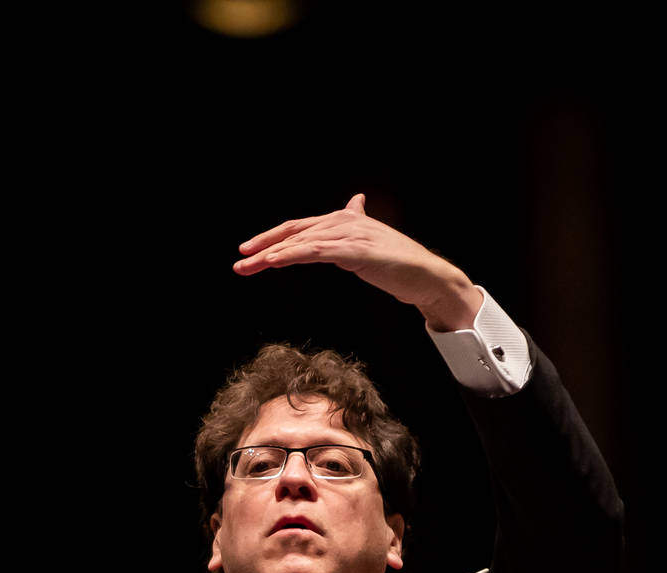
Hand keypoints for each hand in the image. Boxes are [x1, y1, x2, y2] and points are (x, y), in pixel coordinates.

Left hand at [234, 194, 482, 330]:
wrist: (426, 276)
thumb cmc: (399, 264)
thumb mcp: (370, 241)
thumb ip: (356, 225)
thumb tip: (355, 202)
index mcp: (343, 220)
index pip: (299, 228)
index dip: (272, 238)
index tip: (249, 251)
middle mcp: (344, 222)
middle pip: (294, 233)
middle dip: (262, 247)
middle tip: (239, 263)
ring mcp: (349, 234)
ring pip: (301, 243)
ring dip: (270, 255)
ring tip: (248, 266)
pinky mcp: (355, 251)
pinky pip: (317, 252)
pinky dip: (292, 255)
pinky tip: (274, 262)